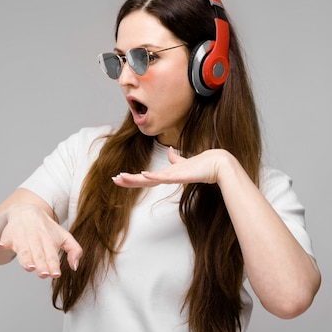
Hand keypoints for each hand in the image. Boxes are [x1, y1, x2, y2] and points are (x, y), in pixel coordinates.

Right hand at [0, 204, 81, 278]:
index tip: (55, 274)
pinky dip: (3, 243)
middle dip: (41, 264)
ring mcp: (22, 238)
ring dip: (25, 258)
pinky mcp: (8, 236)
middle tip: (43, 274)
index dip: (53, 265)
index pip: (52, 256)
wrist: (26, 211)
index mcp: (50, 241)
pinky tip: (1, 246)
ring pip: (24, 250)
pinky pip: (5, 240)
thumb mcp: (64, 236)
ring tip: (28, 267)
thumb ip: (74, 250)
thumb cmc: (47, 229)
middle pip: (38, 254)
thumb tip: (75, 267)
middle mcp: (36, 239)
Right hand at [112, 147, 231, 187]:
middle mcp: (168, 177)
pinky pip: (164, 177)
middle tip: (114, 180)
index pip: (145, 177)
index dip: (132, 178)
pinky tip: (144, 175)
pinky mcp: (181, 176)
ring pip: (150, 179)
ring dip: (136, 179)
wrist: (217, 165)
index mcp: (167, 174)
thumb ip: (175, 158)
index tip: (119, 177)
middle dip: (129, 180)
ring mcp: (173, 177)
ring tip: (123, 178)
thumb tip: (170, 151)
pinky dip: (154, 176)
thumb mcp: (184, 161)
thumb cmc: (203, 165)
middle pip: (144, 180)